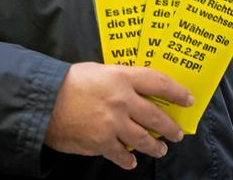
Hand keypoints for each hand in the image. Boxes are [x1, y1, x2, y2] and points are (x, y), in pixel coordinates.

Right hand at [44, 62, 193, 169]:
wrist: (44, 101)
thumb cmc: (70, 81)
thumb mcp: (100, 70)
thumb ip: (120, 79)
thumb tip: (138, 89)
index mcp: (123, 78)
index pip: (159, 83)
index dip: (177, 92)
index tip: (188, 99)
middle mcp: (123, 101)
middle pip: (156, 117)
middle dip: (170, 128)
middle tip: (177, 134)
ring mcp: (113, 124)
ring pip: (143, 139)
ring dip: (154, 146)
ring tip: (160, 149)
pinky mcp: (101, 142)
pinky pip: (121, 155)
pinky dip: (128, 160)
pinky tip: (131, 162)